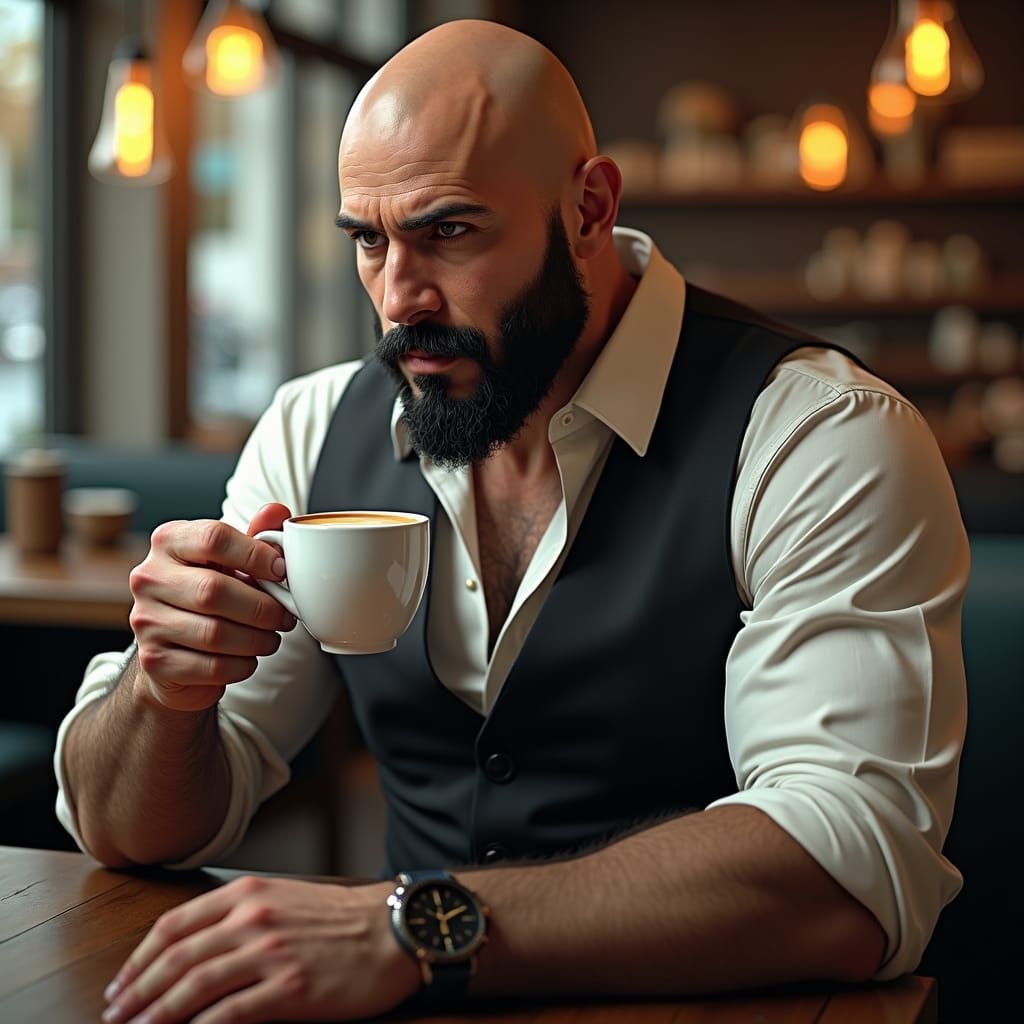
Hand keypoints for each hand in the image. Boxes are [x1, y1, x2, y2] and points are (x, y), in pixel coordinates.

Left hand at [101, 876, 420, 1023]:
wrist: (394, 930)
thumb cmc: (343, 919)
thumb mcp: (285, 899)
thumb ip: (241, 917)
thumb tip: (194, 951)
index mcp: (249, 894)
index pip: (175, 924)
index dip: (139, 957)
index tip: (121, 982)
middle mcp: (253, 919)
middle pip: (176, 958)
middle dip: (137, 991)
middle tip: (115, 1015)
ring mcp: (270, 953)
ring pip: (193, 986)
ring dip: (156, 1014)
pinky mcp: (288, 988)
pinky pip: (228, 1014)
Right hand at [128, 503, 297, 710]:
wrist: (175, 649)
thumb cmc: (210, 594)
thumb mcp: (233, 561)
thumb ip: (257, 536)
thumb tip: (277, 511)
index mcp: (170, 541)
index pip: (214, 538)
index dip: (256, 555)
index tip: (281, 572)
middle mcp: (149, 577)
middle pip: (214, 591)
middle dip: (262, 607)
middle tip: (285, 616)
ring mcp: (146, 621)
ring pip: (214, 633)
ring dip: (257, 639)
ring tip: (271, 638)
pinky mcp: (155, 661)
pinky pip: (211, 667)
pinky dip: (242, 665)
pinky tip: (249, 658)